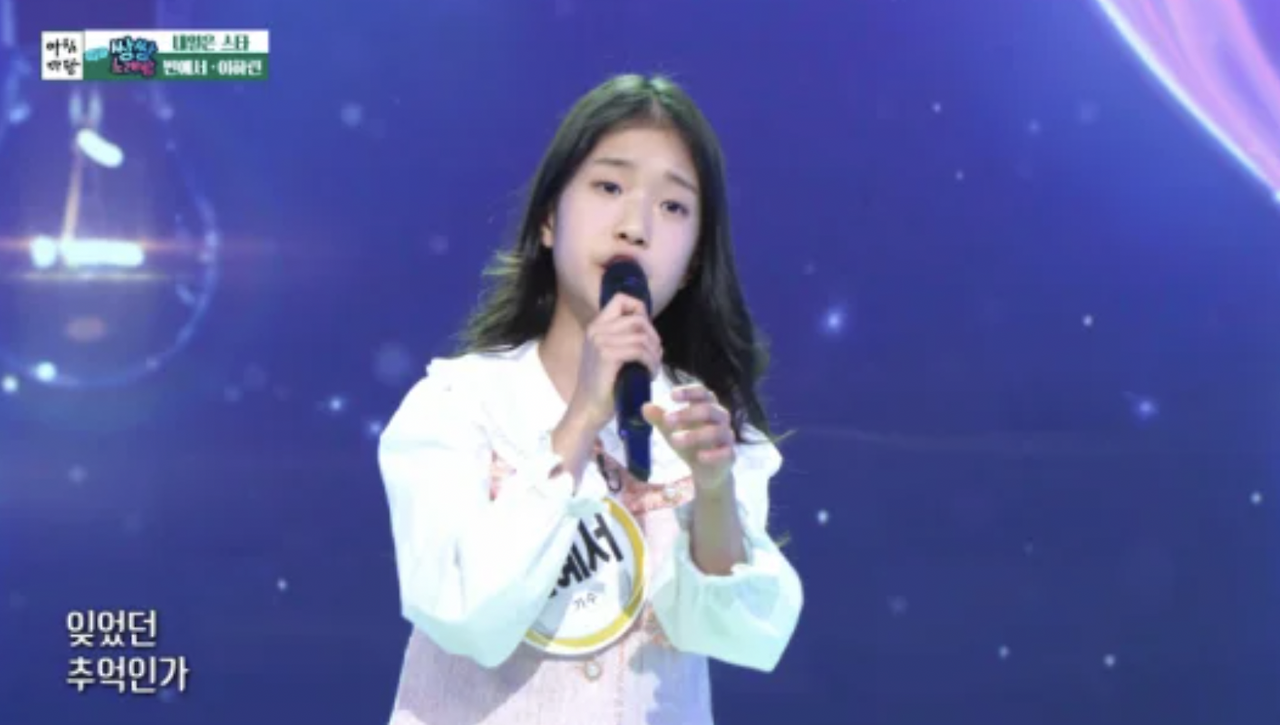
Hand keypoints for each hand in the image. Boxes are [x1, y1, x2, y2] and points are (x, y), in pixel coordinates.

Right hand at [567, 293, 663, 430]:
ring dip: (655, 353)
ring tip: (654, 367)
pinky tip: (651, 373)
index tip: (647, 331)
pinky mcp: (607, 356)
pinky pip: (639, 350)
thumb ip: (622, 339)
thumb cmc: (602, 386)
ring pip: (642, 336)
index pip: (621, 299)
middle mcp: (596, 330)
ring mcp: (600, 342)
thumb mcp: (608, 355)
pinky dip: (651, 362)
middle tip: (656, 355)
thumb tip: (649, 332)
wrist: (587, 409)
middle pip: (638, 318)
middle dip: (654, 336)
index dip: (640, 310)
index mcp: (596, 326)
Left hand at [643, 384, 735, 494]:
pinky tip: (699, 457)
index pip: (702, 393)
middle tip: (667, 420)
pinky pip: (726, 452)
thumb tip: (646, 407)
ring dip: (695, 435)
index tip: (672, 395)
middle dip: (687, 413)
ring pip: (716, 431)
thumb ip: (660, 418)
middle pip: (708, 409)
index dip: (689, 392)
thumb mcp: (672, 430)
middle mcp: (720, 418)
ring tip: (674, 440)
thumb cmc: (690, 442)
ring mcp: (727, 436)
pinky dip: (713, 454)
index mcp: (707, 406)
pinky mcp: (730, 455)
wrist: (706, 470)